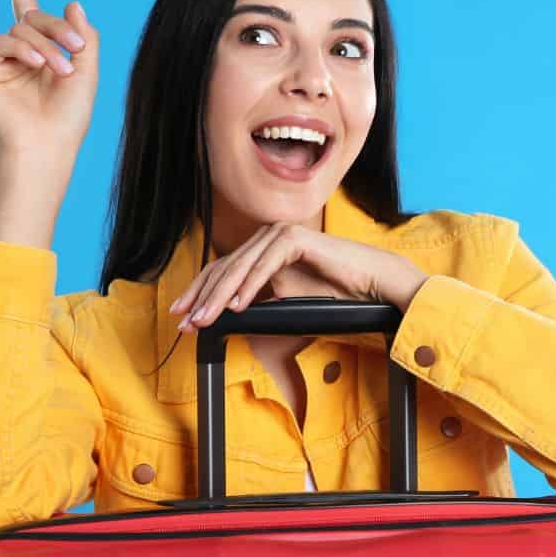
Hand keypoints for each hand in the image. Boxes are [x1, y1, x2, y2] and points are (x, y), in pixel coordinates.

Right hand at [0, 0, 99, 166]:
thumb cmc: (69, 117)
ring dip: (47, 46)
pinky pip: (2, 41)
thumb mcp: (87, 72)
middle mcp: (18, 53)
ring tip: (62, 70)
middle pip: (32, 17)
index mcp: (41, 52)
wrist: (48, 145)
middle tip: (77, 49)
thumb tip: (72, 1)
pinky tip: (38, 64)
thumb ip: (84, 36)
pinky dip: (23, 49)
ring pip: (21, 29)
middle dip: (57, 28)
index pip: (29, 10)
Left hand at [167, 223, 428, 332]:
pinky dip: (249, 287)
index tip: (182, 317)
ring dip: (219, 296)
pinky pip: (266, 265)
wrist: (373, 285)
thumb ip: (258, 302)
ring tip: (205, 320)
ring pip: (240, 267)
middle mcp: (267, 236)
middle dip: (201, 297)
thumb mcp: (286, 301)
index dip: (199, 294)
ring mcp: (281, 234)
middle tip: (185, 322)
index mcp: (263, 249)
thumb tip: (227, 317)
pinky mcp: (296, 239)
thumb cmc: (336, 293)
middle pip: (224, 267)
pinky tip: (236, 306)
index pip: (222, 270)